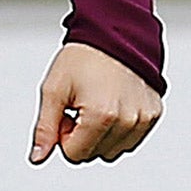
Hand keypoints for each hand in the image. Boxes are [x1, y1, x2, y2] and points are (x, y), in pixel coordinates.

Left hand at [29, 41, 161, 165]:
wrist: (113, 33)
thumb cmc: (83, 58)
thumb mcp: (54, 91)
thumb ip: (45, 129)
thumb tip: (37, 157)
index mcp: (101, 116)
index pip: (74, 155)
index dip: (63, 136)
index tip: (67, 113)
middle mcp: (127, 120)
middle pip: (94, 155)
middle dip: (81, 136)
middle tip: (80, 107)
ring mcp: (143, 118)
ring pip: (113, 151)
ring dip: (100, 135)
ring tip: (96, 104)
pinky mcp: (153, 114)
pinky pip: (130, 139)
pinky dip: (118, 129)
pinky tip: (112, 104)